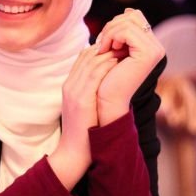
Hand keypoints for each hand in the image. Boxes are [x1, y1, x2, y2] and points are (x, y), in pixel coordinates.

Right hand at [48, 44, 117, 189]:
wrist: (74, 153)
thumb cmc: (84, 132)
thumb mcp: (85, 106)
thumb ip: (92, 91)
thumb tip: (109, 79)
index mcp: (70, 85)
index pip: (83, 57)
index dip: (101, 49)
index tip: (118, 47)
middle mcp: (70, 85)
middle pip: (86, 55)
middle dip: (106, 46)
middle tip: (124, 43)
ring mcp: (74, 91)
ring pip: (91, 61)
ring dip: (109, 53)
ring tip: (125, 49)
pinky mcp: (81, 100)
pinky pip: (94, 75)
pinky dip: (107, 66)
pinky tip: (119, 62)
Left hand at [96, 9, 164, 124]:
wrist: (106, 99)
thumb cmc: (105, 76)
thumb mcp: (114, 48)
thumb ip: (122, 31)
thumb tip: (128, 10)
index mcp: (149, 45)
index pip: (133, 16)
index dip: (115, 23)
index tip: (103, 40)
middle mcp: (156, 46)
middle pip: (132, 15)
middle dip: (111, 26)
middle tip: (101, 43)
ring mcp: (154, 50)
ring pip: (127, 22)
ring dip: (108, 32)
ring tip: (101, 48)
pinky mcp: (148, 54)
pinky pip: (126, 31)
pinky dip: (110, 37)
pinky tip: (104, 50)